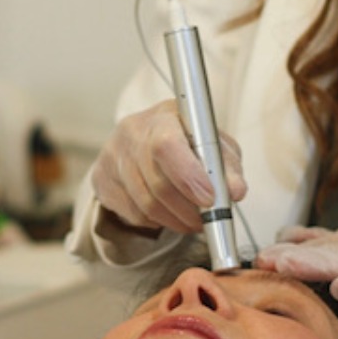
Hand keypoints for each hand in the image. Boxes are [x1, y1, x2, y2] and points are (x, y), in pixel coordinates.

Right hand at [91, 100, 246, 233]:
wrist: (147, 139)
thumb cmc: (188, 141)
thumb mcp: (215, 145)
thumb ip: (228, 167)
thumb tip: (235, 191)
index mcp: (162, 118)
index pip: (166, 146)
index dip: (189, 177)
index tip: (210, 199)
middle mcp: (131, 134)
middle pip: (158, 184)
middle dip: (189, 210)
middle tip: (206, 221)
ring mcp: (112, 157)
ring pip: (147, 205)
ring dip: (176, 220)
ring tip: (193, 220)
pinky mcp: (101, 180)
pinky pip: (133, 214)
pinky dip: (157, 221)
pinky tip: (168, 212)